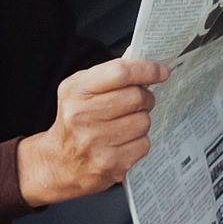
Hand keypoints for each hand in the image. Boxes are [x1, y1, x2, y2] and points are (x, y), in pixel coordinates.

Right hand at [18, 57, 169, 205]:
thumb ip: (110, 74)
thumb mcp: (80, 89)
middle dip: (145, 97)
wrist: (60, 162)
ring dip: (140, 121)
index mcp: (76, 91)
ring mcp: (96, 142)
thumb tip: (143, 60)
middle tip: (138, 101)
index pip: (121, 72)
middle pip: (137, 97)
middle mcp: (82, 116)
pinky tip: (123, 142)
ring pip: (143, 121)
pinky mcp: (111, 163)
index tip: (162, 71)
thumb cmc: (75, 120)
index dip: (147, 70)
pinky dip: (139, 141)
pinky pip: (144, 144)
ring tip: (124, 124)